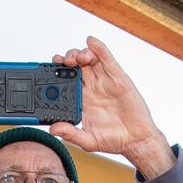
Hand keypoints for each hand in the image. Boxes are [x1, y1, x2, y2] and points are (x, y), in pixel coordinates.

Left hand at [49, 37, 173, 178]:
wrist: (136, 140)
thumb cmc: (113, 140)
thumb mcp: (88, 141)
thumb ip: (71, 134)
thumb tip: (53, 129)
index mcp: (81, 100)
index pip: (64, 81)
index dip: (56, 73)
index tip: (47, 70)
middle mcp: (91, 88)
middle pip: (75, 66)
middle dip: (66, 59)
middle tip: (61, 62)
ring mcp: (104, 81)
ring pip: (89, 59)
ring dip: (80, 53)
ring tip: (77, 58)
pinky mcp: (118, 78)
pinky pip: (107, 59)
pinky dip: (99, 48)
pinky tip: (92, 42)